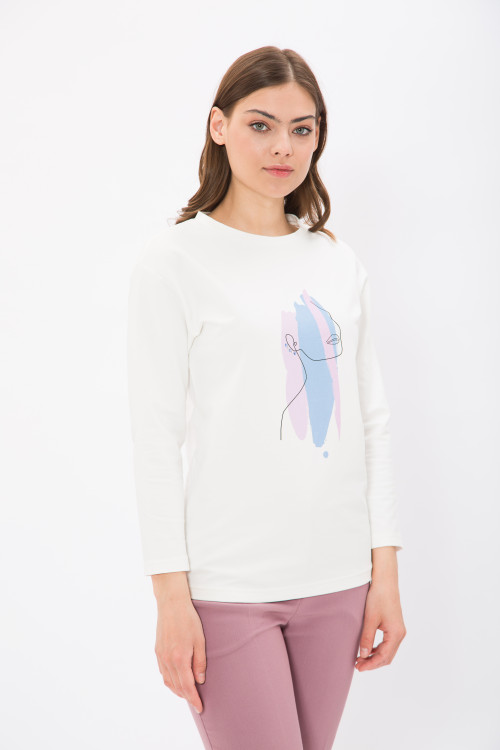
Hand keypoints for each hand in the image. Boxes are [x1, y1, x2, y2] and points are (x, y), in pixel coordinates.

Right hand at [154, 597, 206, 712]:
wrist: (171, 604)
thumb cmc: (189, 620)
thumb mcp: (200, 640)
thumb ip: (200, 662)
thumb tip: (200, 680)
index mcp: (180, 658)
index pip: (187, 686)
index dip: (193, 699)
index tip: (200, 707)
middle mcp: (168, 660)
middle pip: (177, 686)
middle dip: (187, 697)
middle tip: (196, 703)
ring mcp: (160, 656)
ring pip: (168, 681)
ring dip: (177, 690)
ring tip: (187, 694)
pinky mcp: (157, 651)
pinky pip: (163, 672)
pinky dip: (170, 680)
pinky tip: (176, 680)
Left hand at [355, 580, 405, 670]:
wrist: (385, 582)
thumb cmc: (378, 597)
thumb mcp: (370, 619)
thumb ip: (367, 638)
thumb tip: (364, 655)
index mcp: (396, 634)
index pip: (384, 657)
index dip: (371, 664)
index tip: (359, 668)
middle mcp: (400, 634)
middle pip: (387, 657)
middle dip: (373, 663)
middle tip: (358, 666)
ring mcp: (399, 630)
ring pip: (388, 651)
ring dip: (375, 657)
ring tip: (361, 659)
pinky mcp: (395, 626)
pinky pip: (388, 643)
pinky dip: (378, 649)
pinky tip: (368, 650)